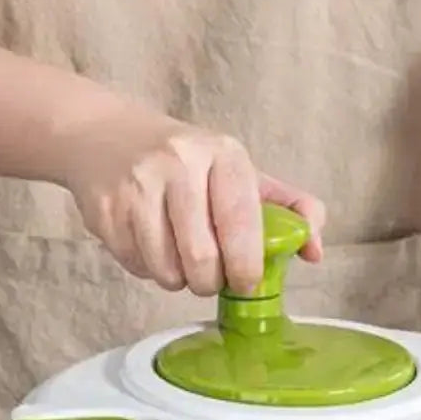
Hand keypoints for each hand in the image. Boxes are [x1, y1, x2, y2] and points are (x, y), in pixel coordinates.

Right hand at [61, 102, 324, 295]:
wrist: (104, 137)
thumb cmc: (188, 165)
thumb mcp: (242, 174)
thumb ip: (289, 210)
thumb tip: (316, 252)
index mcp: (223, 155)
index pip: (242, 225)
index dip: (246, 267)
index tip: (246, 282)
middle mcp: (179, 164)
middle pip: (202, 260)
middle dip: (210, 282)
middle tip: (210, 275)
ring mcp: (138, 186)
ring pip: (168, 271)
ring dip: (178, 279)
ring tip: (179, 255)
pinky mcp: (107, 210)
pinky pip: (137, 268)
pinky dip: (148, 269)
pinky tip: (150, 242)